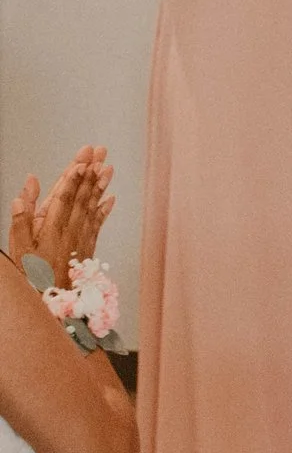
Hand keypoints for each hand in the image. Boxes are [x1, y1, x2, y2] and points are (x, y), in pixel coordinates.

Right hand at [10, 147, 114, 284]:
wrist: (53, 301)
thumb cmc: (32, 274)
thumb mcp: (19, 247)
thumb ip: (21, 217)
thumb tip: (26, 188)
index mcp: (52, 227)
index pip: (65, 195)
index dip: (75, 176)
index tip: (83, 159)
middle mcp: (70, 228)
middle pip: (81, 194)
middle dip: (90, 171)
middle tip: (99, 150)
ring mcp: (81, 236)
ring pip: (92, 205)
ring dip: (100, 184)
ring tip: (108, 166)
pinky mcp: (87, 246)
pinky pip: (98, 223)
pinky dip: (104, 209)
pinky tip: (111, 196)